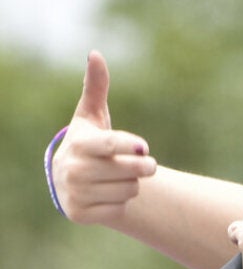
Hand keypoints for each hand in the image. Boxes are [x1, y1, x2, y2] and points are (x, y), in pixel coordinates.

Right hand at [52, 51, 156, 223]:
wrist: (71, 181)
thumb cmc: (90, 141)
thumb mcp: (92, 115)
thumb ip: (97, 87)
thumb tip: (95, 53)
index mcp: (79, 143)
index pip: (112, 145)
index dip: (132, 146)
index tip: (143, 147)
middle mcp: (73, 169)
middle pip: (130, 170)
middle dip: (144, 166)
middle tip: (145, 163)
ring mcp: (75, 193)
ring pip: (130, 189)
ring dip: (131, 184)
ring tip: (117, 178)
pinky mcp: (80, 214)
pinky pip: (121, 208)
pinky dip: (121, 201)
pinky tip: (109, 194)